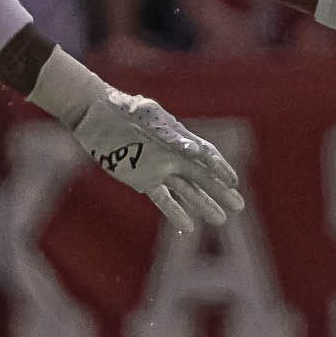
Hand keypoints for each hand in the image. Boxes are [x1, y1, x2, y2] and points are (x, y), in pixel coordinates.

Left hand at [64, 88, 246, 232]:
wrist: (96, 113)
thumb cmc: (122, 109)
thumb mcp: (146, 115)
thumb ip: (169, 133)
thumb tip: (195, 149)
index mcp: (178, 136)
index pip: (205, 155)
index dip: (220, 168)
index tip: (233, 182)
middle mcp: (173, 154)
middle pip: (201, 176)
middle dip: (220, 191)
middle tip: (239, 206)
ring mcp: (159, 168)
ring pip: (187, 190)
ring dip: (203, 204)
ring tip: (221, 220)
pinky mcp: (142, 179)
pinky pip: (163, 198)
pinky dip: (175, 212)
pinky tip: (188, 227)